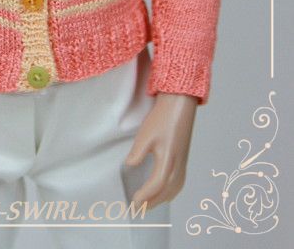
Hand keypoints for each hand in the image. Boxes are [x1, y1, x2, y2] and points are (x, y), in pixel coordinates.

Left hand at [124, 93, 197, 210]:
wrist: (179, 105)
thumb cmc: (163, 118)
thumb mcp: (146, 134)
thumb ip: (137, 152)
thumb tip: (129, 166)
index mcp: (168, 159)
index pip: (157, 185)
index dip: (145, 196)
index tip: (134, 202)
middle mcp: (178, 164)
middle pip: (167, 191)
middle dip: (153, 202)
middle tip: (139, 209)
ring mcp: (183, 162)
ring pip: (175, 189)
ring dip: (162, 199)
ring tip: (149, 204)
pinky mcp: (184, 159)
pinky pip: (179, 182)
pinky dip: (171, 192)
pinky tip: (164, 192)